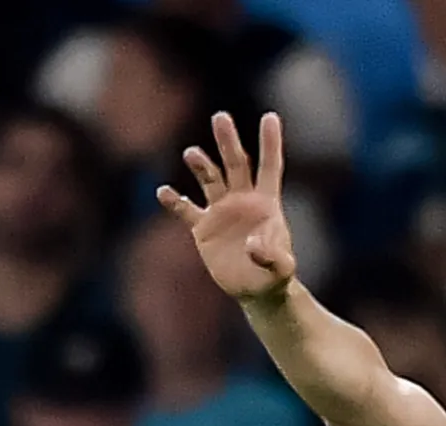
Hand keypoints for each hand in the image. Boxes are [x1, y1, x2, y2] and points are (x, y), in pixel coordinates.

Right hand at [158, 112, 297, 302]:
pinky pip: (186, 210)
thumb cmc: (275, 275)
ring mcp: (221, 211)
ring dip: (201, 165)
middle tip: (220, 117)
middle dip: (228, 141)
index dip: (270, 142)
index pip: (269, 166)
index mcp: (267, 203)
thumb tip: (251, 245)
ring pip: (210, 179)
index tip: (270, 116)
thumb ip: (271, 256)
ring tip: (192, 154)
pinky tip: (164, 192)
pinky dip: (174, 201)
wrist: (256, 289)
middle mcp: (242, 200)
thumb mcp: (281, 268)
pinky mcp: (203, 228)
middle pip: (235, 163)